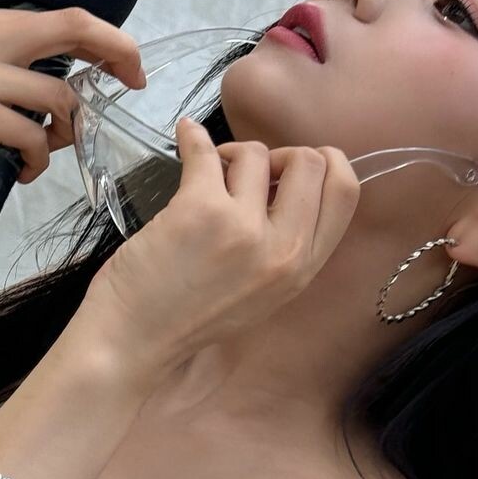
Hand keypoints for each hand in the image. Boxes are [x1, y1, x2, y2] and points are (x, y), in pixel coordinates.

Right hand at [0, 6, 146, 204]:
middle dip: (117, 55)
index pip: (64, 17)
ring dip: (63, 134)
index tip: (129, 65)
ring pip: (60, 99)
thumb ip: (10, 71)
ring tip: (38, 153)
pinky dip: (37, 161)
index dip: (109, 38)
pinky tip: (19, 171)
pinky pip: (35, 138)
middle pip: (75, 30)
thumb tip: (67, 90)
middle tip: (132, 84)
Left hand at [72, 118, 361, 380]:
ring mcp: (243, 229)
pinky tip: (185, 138)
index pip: (345, 192)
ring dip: (230, 154)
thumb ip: (282, 245)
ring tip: (207, 175)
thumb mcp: (260, 294)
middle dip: (279, 154)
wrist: (132, 341)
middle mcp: (281, 250)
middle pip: (311, 162)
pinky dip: (192, 138)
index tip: (291, 167)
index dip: (325, 164)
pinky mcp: (200, 210)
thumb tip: (282, 179)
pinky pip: (206, 150)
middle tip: (244, 172)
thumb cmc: (187, 317)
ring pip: (257, 153)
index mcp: (301, 270)